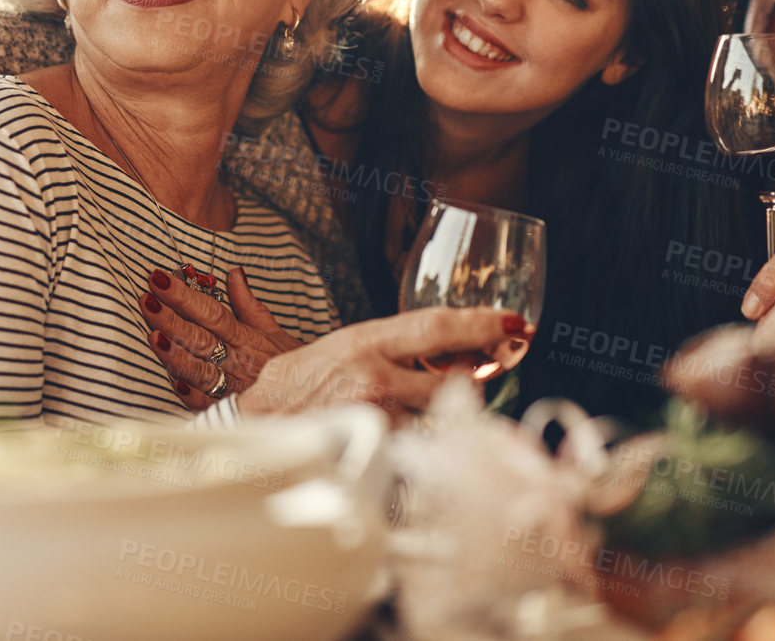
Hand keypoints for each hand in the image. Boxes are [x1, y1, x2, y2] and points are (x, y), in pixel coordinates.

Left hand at [141, 266, 303, 409]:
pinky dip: (194, 395)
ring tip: (153, 336)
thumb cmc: (290, 367)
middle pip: (200, 337)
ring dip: (176, 354)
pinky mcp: (233, 413)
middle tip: (145, 300)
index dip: (184, 295)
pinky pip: (212, 405)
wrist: (318, 402)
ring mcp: (235, 387)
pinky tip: (175, 383)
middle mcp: (238, 360)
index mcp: (246, 337)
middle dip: (170, 318)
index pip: (211, 311)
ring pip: (201, 369)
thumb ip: (249, 304)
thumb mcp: (274, 331)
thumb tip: (234, 273)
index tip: (159, 279)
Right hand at [234, 308, 532, 421]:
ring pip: (437, 414)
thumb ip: (387, 345)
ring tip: (417, 409)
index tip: (515, 323)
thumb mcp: (341, 347)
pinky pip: (417, 444)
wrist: (259, 426)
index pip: (438, 325)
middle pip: (453, 376)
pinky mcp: (378, 452)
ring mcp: (380, 418)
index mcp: (368, 341)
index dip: (482, 323)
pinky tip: (399, 436)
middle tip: (489, 370)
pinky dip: (418, 440)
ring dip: (440, 412)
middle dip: (477, 376)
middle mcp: (378, 376)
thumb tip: (438, 345)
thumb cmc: (296, 386)